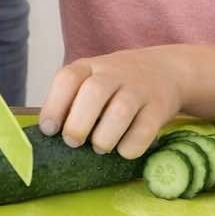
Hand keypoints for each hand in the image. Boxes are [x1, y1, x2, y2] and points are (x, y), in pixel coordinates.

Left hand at [38, 47, 188, 158]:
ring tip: (99, 146)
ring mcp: (138, 88)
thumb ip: (73, 100)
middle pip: (93, 92)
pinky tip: (124, 149)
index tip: (48, 130)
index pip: (68, 78)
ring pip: (120, 111)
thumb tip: (50, 134)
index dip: (54, 105)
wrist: (166, 70)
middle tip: (73, 142)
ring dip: (104, 137)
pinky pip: (144, 130)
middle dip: (78, 124)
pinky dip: (130, 147)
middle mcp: (114, 73)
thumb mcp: (93, 79)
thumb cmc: (117, 83)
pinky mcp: (159, 107)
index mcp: (90, 66)